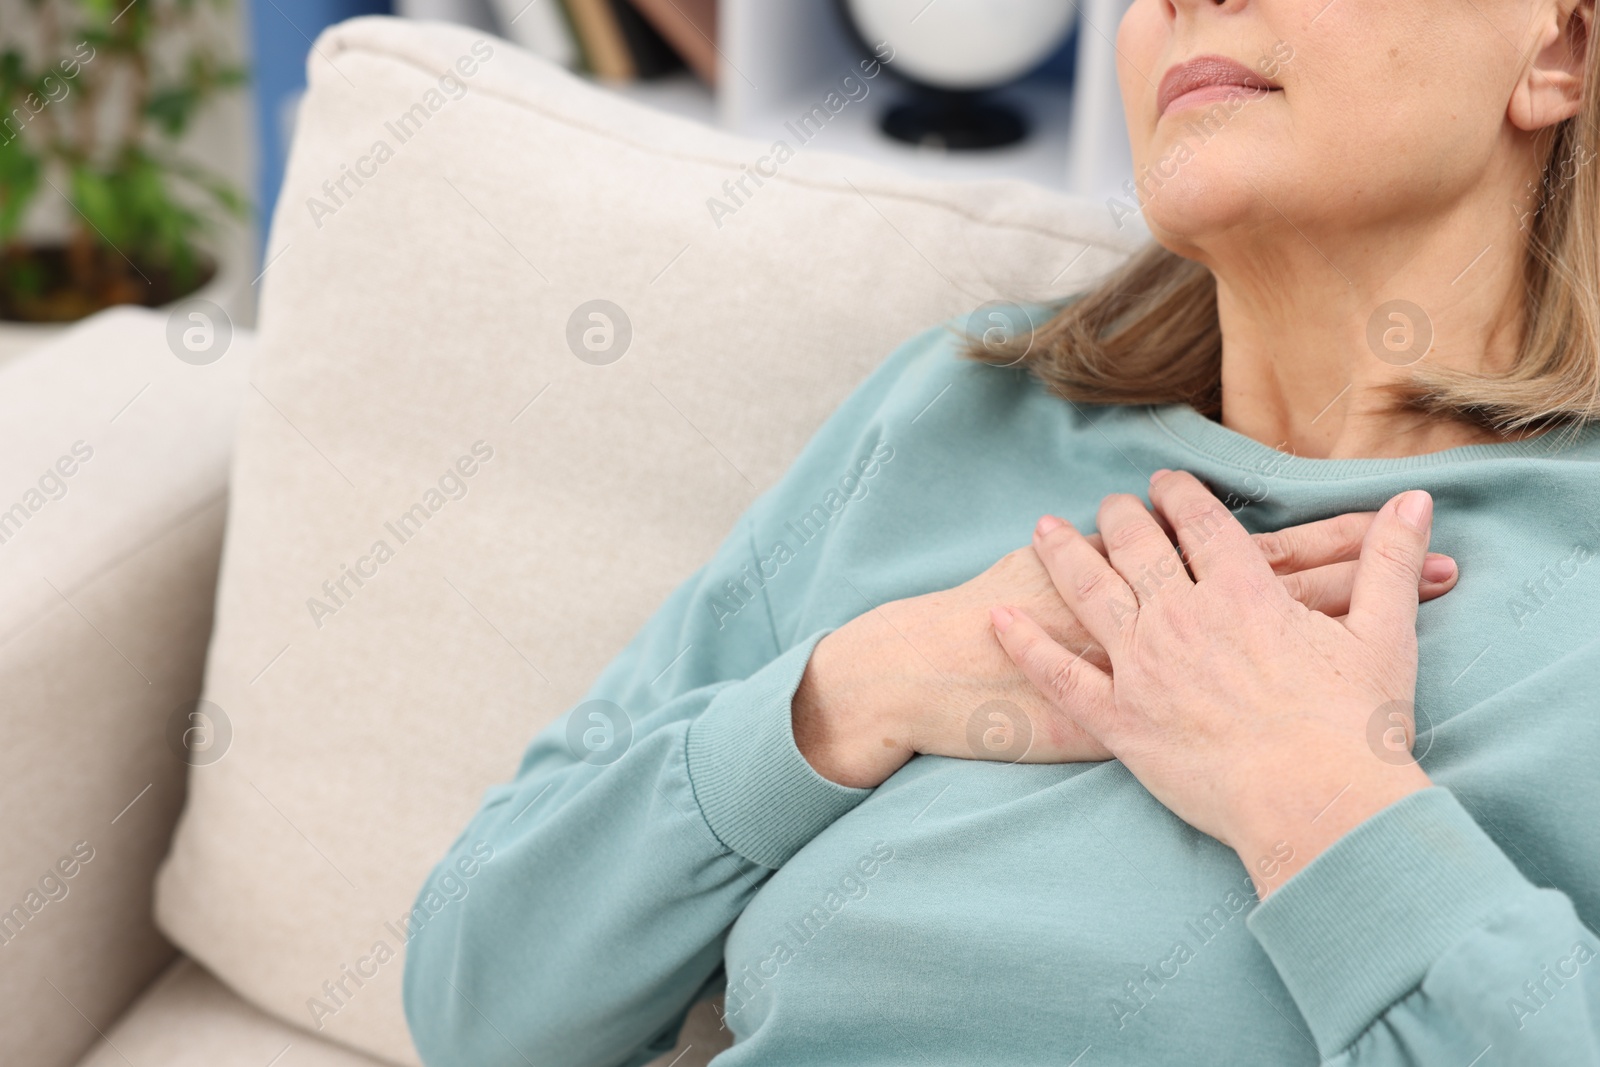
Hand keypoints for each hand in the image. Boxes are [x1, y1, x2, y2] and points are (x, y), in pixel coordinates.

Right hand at [794, 503, 1457, 788]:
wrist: (942, 668)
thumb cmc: (996, 613)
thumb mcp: (1056, 561)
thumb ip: (1113, 544)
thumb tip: (1150, 515)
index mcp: (1155, 579)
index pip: (1258, 552)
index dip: (1326, 541)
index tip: (1391, 523)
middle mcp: (1175, 627)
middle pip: (1285, 600)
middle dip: (1361, 585)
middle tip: (1440, 570)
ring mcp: (1168, 683)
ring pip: (1270, 661)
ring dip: (1340, 649)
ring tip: (1413, 648)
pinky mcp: (1148, 730)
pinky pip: (1225, 732)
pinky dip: (1276, 735)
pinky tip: (1323, 742)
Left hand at [990, 471, 1436, 894]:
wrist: (1317, 805)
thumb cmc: (1356, 728)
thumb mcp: (1384, 635)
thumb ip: (1389, 562)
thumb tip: (1416, 502)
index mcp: (1242, 590)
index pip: (1202, 523)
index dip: (1180, 496)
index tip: (1164, 482)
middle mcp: (1181, 615)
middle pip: (1137, 546)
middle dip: (1120, 517)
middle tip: (1108, 504)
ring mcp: (1141, 665)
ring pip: (1089, 592)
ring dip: (1063, 555)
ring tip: (1043, 529)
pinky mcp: (1117, 718)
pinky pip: (1057, 674)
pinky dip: (1023, 644)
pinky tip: (997, 619)